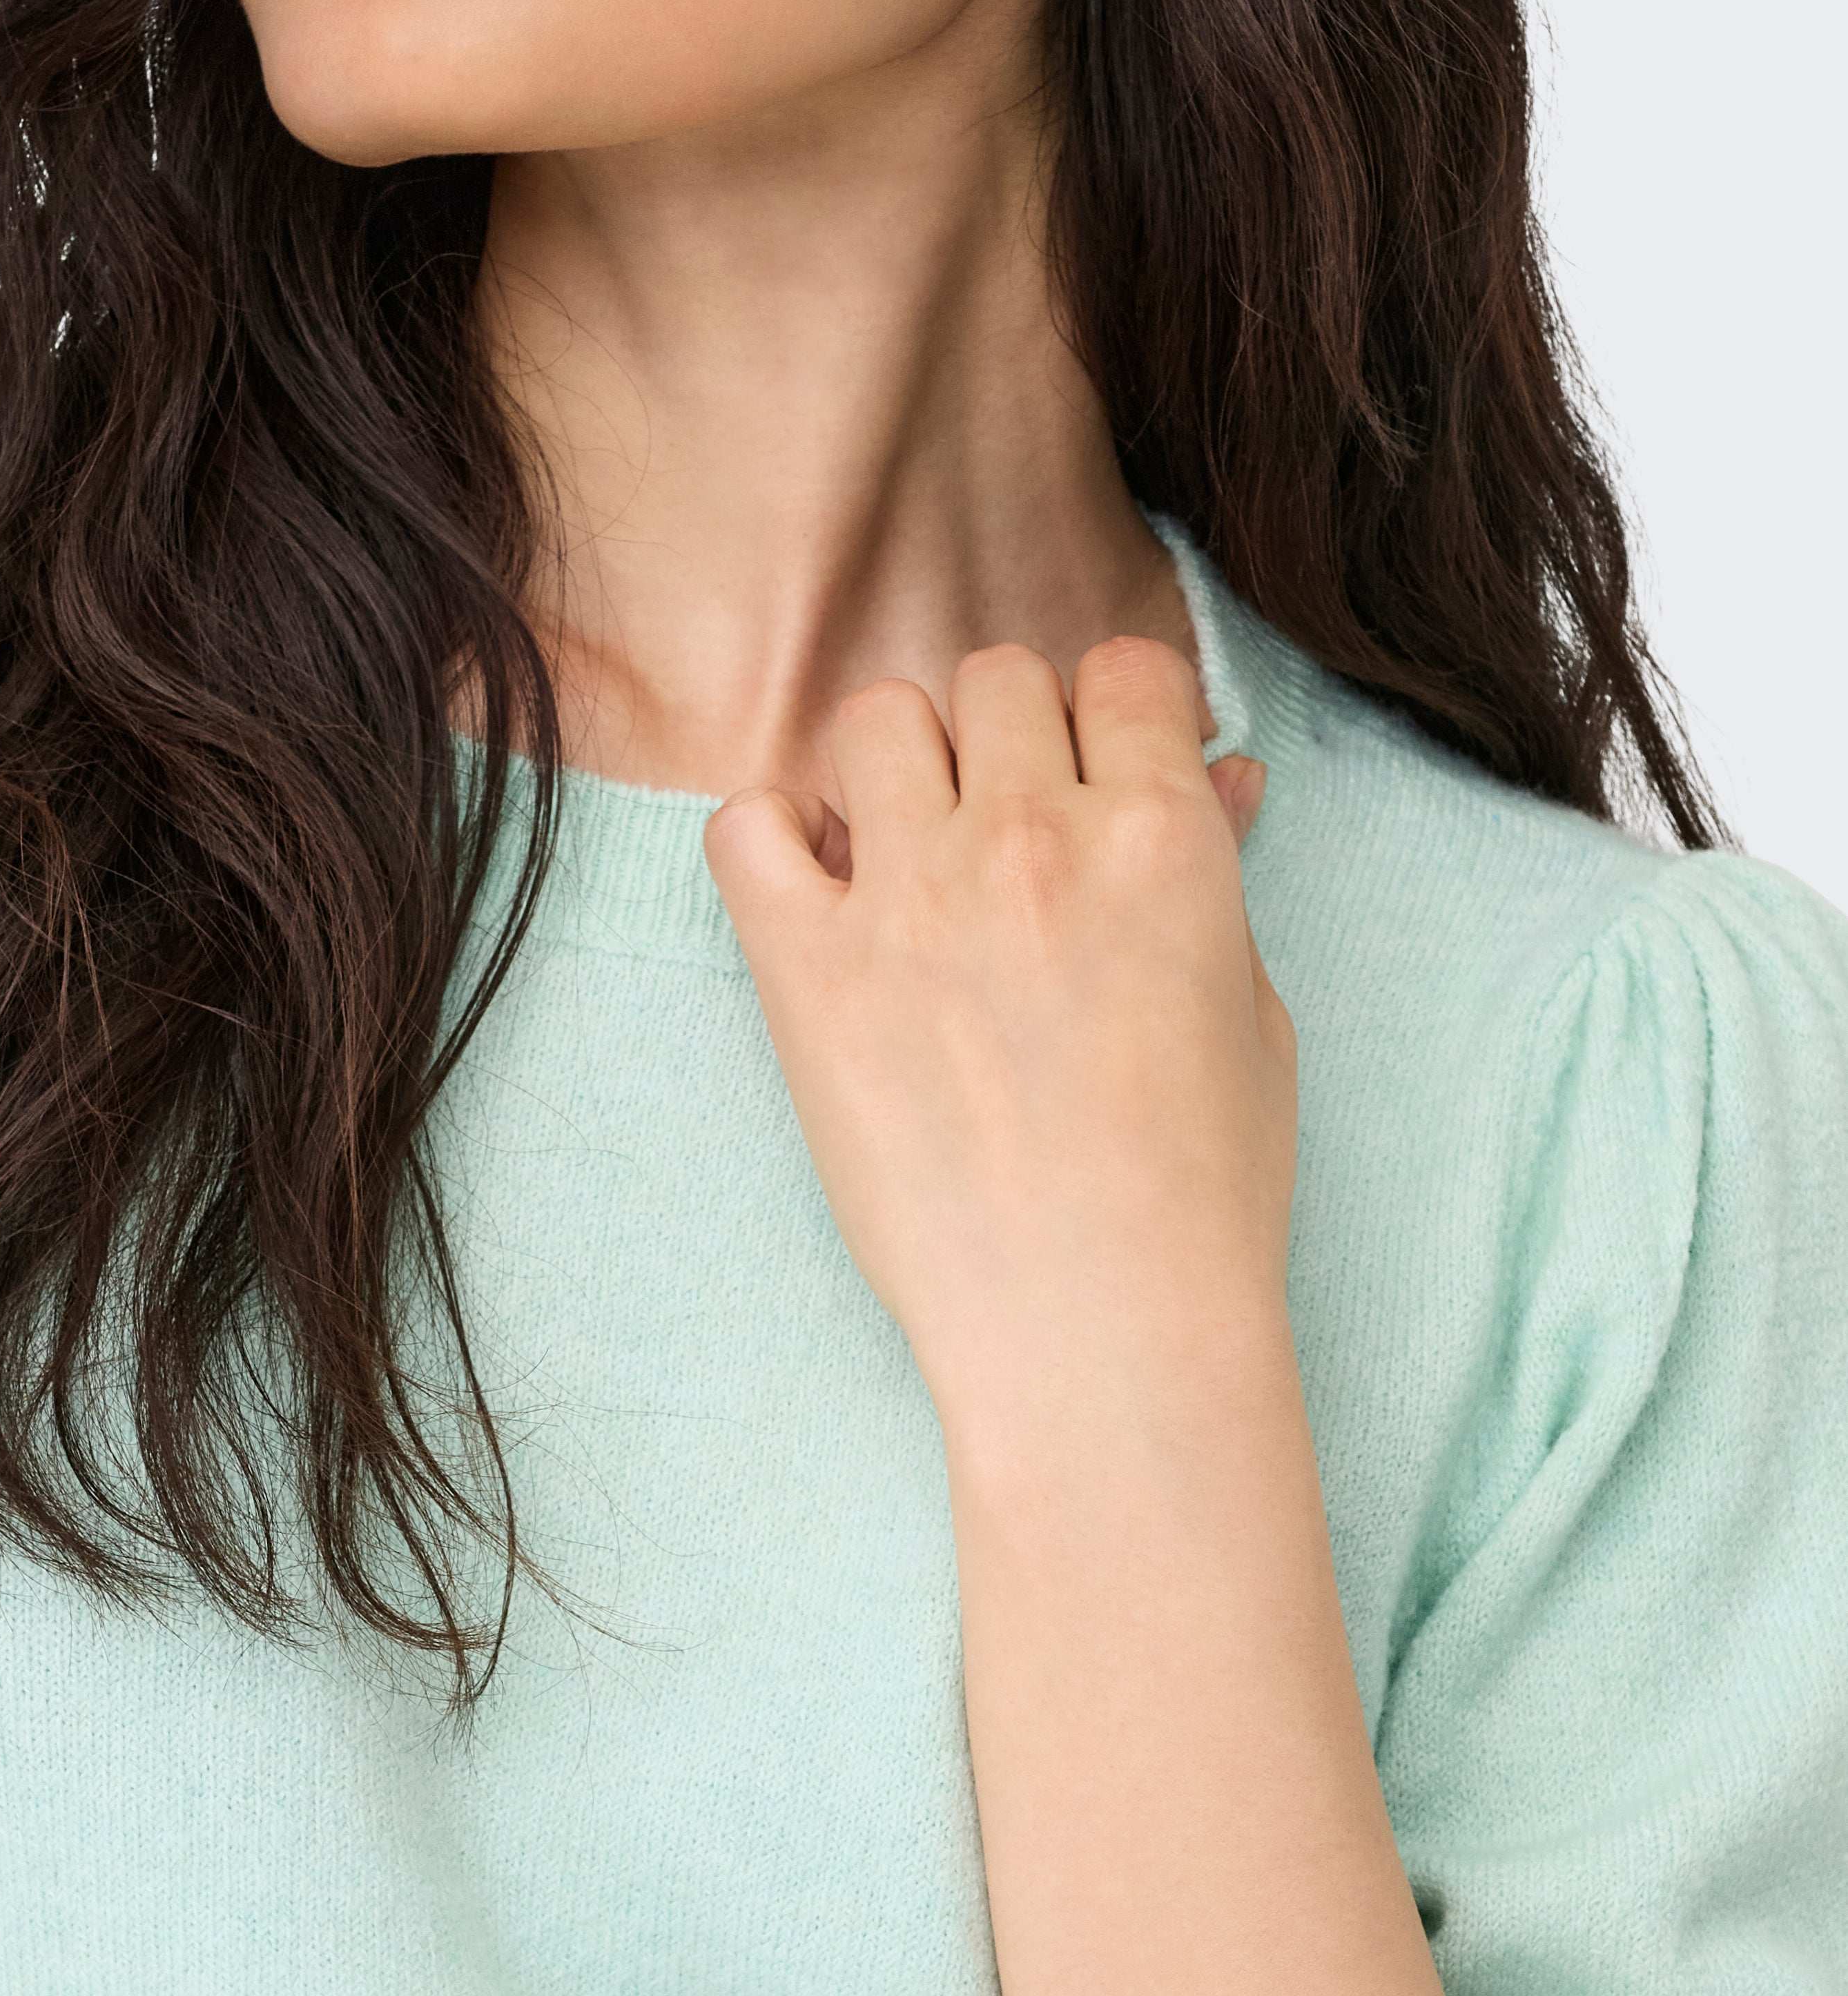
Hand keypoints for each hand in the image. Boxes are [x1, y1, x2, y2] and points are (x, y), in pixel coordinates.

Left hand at [701, 636, 1293, 1431]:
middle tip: (1005, 831)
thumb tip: (1218, 776)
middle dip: (1003, 738)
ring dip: (894, 771)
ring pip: (874, 718)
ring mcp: (910, 898)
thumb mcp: (1250, 1013)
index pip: (1125, 668)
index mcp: (1160, 837)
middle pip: (994, 677)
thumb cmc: (1200, 1191)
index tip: (1099, 771)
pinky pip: (746, 826)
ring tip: (910, 860)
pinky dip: (772, 840)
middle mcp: (1032, 840)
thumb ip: (1214, 874)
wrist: (1101, 1327)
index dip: (1112, 714)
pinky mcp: (807, 969)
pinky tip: (816, 897)